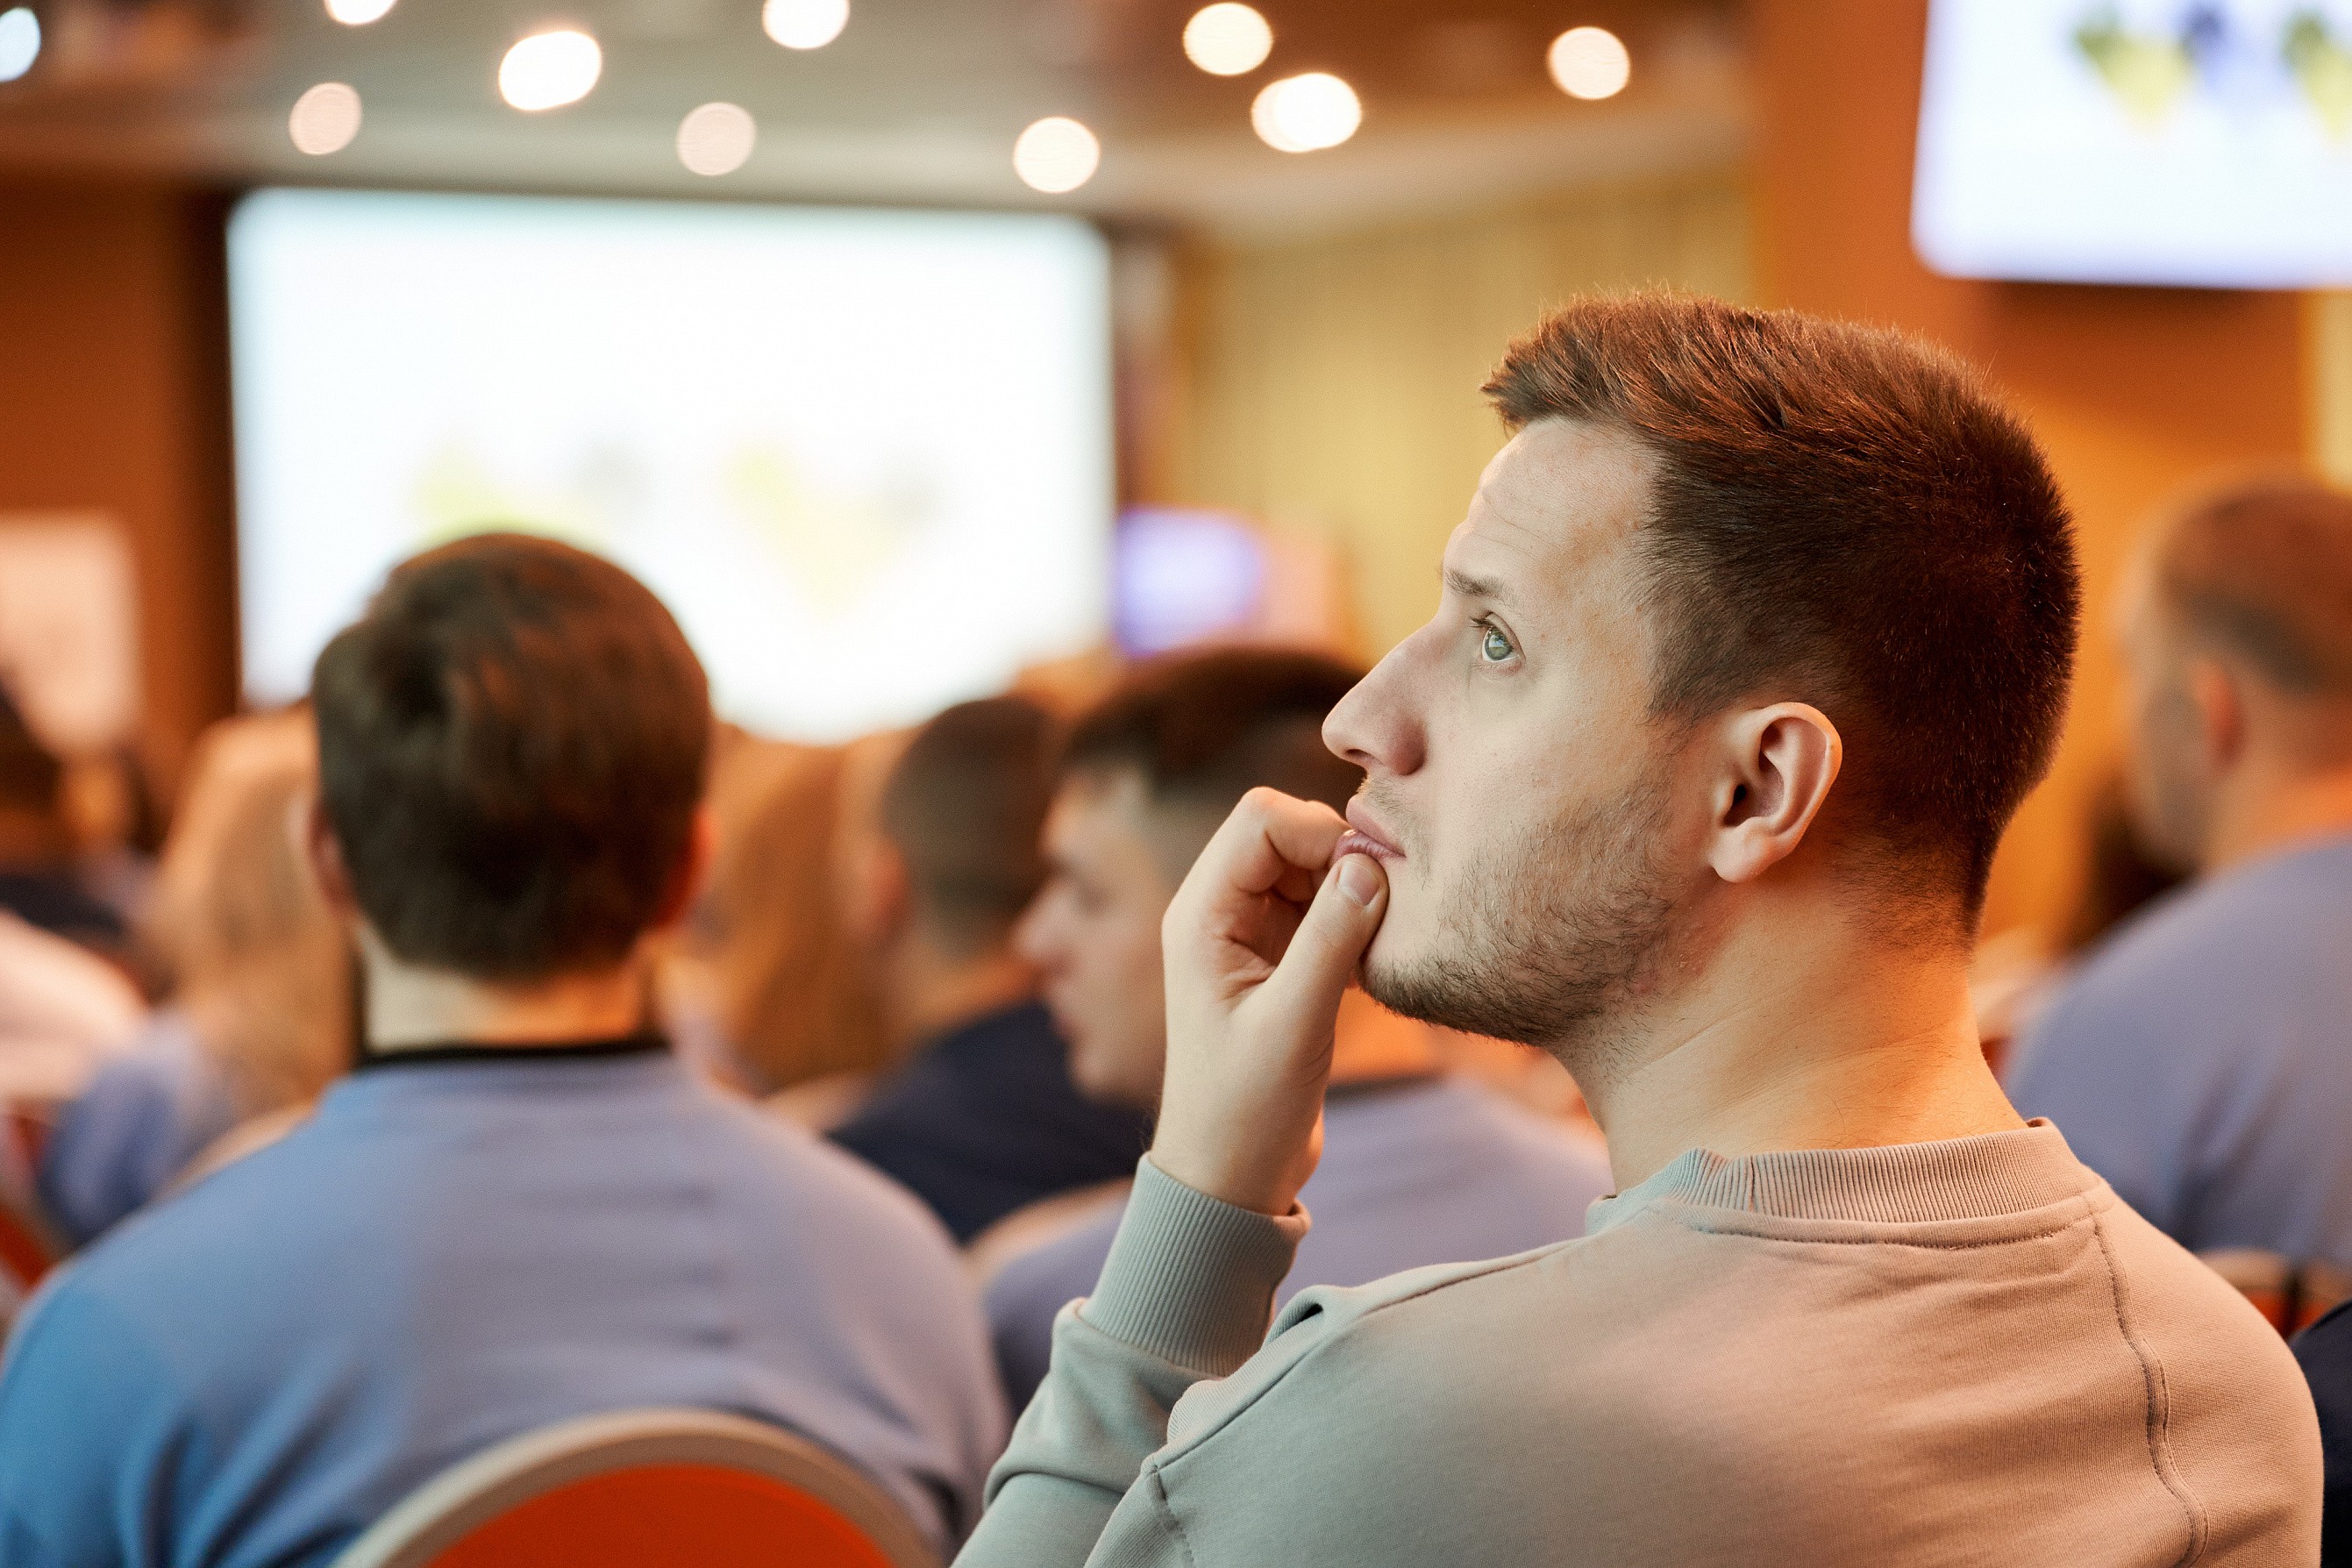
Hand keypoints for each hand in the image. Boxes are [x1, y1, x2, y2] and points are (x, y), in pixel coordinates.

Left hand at [1151, 787, 1388, 1216]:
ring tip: (1381, 936)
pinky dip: (1351, 917)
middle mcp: (1217, 913)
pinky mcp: (1277, 959)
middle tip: (1385, 903)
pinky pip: (1319, 906)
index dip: (1320, 831)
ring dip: (1350, 887)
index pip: (1260, 821)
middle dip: (1339, 852)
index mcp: (1200, 916)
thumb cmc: (1246, 1109)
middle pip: (1283, 832)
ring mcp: (1247, 934)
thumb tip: (1370, 866)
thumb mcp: (1294, 1023)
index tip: (1372, 877)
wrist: (1229, 1174)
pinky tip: (1371, 960)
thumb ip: (1330, 939)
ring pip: (1307, 866)